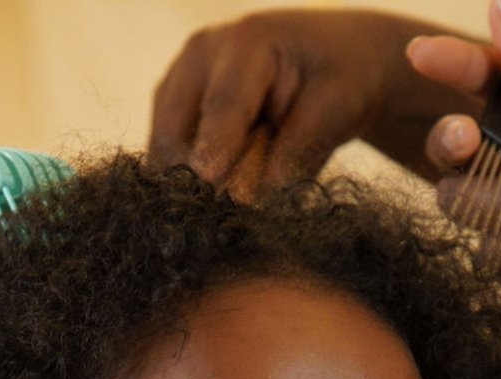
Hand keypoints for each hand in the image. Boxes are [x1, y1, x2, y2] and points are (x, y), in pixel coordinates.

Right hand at [150, 9, 475, 194]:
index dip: (216, 145)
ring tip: (237, 195)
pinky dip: (190, 184)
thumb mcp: (337, 108)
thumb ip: (300, 149)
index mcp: (244, 44)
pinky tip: (221, 193)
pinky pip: (167, 162)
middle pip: (174, 132)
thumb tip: (264, 194)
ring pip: (163, 154)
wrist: (327, 63)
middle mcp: (198, 59)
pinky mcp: (170, 114)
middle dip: (195, 178)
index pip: (224, 104)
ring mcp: (177, 85)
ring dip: (192, 185)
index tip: (209, 179)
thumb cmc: (338, 79)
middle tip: (233, 213)